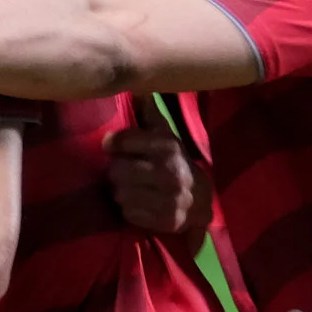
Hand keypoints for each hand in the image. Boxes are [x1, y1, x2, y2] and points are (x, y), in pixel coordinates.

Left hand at [105, 115, 200, 236]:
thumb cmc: (175, 163)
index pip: (122, 141)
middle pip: (116, 170)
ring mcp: (169, 199)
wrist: (200, 200)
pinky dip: (130, 209)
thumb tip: (138, 90)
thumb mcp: (166, 136)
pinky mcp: (166, 221)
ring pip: (119, 193)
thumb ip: (150, 114)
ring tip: (132, 188)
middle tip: (124, 172)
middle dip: (116, 171)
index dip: (112, 144)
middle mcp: (170, 172)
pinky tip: (140, 204)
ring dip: (121, 192)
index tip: (111, 146)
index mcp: (168, 147)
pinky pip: (129, 213)